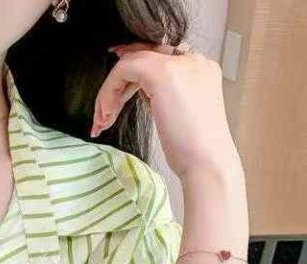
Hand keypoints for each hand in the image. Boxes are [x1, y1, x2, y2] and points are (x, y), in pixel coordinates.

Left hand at [91, 41, 242, 181]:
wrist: (207, 163)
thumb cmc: (192, 150)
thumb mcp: (177, 114)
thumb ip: (162, 96)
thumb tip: (138, 90)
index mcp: (200, 69)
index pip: (160, 56)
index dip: (133, 65)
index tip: (113, 84)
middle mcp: (193, 60)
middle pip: (144, 55)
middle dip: (117, 83)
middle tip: (102, 112)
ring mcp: (179, 64)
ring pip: (132, 62)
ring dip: (110, 91)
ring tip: (102, 121)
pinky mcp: (163, 73)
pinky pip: (125, 69)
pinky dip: (110, 91)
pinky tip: (107, 114)